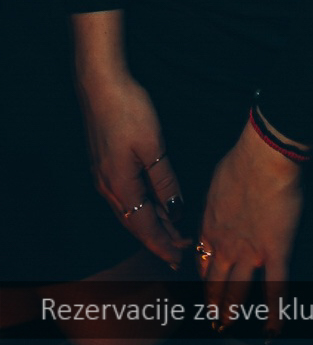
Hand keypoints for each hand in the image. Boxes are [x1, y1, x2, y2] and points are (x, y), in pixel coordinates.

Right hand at [77, 72, 186, 267]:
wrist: (100, 86)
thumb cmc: (128, 110)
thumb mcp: (153, 146)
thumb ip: (164, 180)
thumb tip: (175, 211)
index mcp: (121, 186)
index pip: (145, 226)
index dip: (162, 244)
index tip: (178, 258)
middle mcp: (108, 188)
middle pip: (136, 224)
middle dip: (158, 240)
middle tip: (179, 252)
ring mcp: (104, 177)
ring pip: (129, 212)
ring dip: (150, 225)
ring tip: (171, 234)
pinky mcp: (104, 166)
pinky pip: (125, 198)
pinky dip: (141, 209)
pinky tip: (153, 206)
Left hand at [198, 122, 302, 324]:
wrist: (264, 156)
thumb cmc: (243, 157)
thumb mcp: (219, 179)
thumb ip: (220, 196)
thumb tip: (224, 194)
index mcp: (212, 225)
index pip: (203, 259)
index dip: (203, 276)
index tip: (204, 284)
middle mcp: (226, 245)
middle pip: (215, 281)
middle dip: (212, 302)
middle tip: (211, 318)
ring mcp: (250, 252)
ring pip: (237, 290)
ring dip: (231, 311)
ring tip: (226, 326)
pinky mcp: (275, 251)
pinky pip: (275, 288)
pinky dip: (274, 313)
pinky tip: (272, 330)